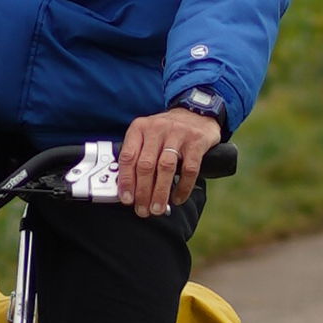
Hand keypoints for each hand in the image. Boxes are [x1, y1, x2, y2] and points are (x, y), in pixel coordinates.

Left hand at [116, 101, 223, 217]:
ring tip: (158, 208)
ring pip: (165, 167)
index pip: (128, 157)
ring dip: (160, 192)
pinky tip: (178, 198)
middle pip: (146, 165)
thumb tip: (129, 189)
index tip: (127, 199)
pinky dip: (183, 187)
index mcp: (140, 128)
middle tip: (143, 210)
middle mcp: (157, 129)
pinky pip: (189, 169)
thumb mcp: (148, 135)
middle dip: (143, 192)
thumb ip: (138, 156)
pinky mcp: (196, 141)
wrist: (196, 113)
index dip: (126, 181)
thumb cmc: (167, 131)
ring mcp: (178, 134)